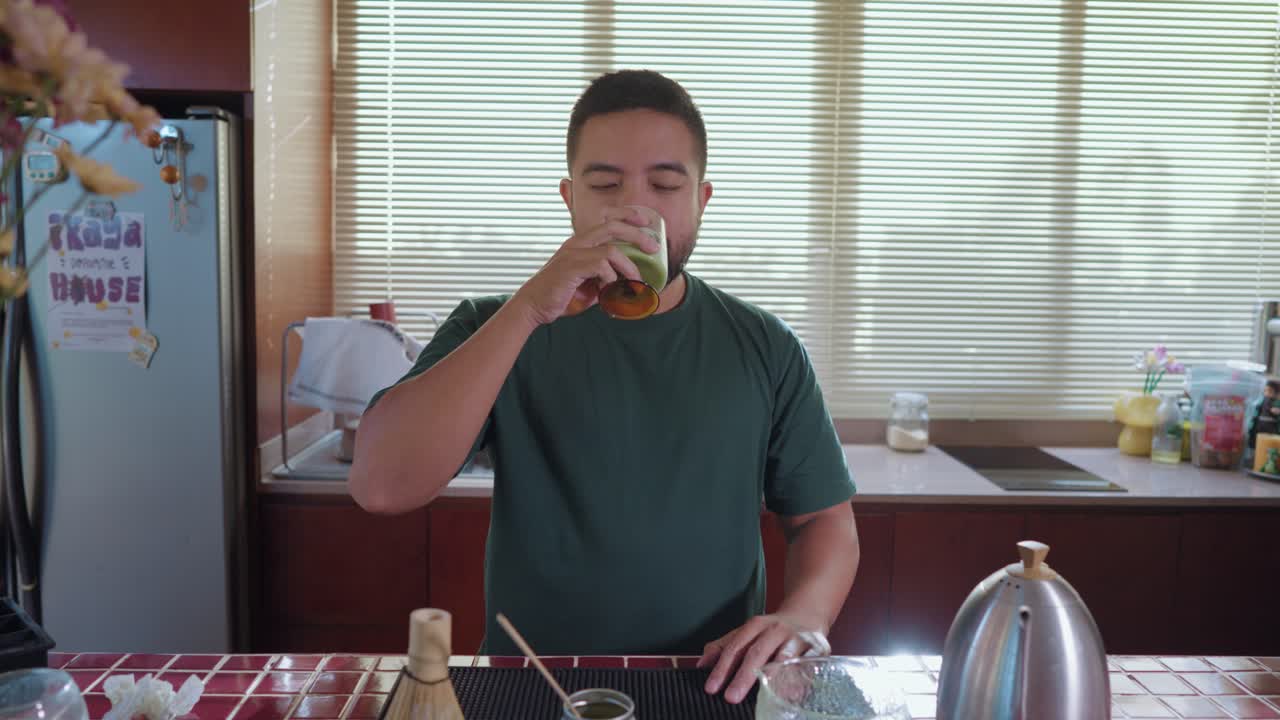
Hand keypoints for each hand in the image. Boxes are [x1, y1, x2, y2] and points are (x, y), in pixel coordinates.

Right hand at [510, 208, 658, 325]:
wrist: (534, 306)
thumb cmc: (560, 295)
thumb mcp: (589, 285)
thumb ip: (606, 279)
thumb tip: (628, 285)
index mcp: (581, 243)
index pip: (607, 219)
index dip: (627, 215)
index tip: (645, 221)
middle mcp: (577, 243)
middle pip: (613, 226)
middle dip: (637, 235)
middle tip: (654, 248)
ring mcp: (573, 253)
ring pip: (612, 251)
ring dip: (628, 269)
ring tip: (633, 286)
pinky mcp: (571, 267)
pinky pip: (601, 267)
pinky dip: (611, 282)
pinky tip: (607, 295)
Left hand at [697, 613, 831, 703]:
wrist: (807, 613)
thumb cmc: (772, 630)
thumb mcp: (746, 633)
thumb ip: (723, 647)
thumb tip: (701, 664)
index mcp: (755, 626)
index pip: (735, 647)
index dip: (722, 668)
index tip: (711, 688)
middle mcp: (775, 630)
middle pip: (757, 652)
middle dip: (744, 675)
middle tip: (731, 697)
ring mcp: (796, 637)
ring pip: (785, 654)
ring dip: (775, 670)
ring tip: (766, 685)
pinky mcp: (816, 647)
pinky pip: (808, 662)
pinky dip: (801, 675)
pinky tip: (793, 690)